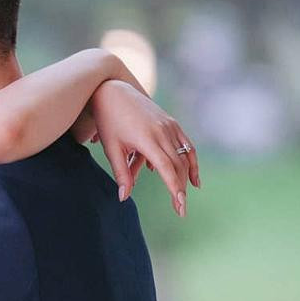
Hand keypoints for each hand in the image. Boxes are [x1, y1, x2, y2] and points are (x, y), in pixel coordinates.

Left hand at [89, 79, 200, 215]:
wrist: (113, 90)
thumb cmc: (109, 121)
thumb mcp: (112, 148)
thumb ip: (121, 173)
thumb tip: (124, 198)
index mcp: (148, 139)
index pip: (167, 169)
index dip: (174, 189)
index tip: (180, 206)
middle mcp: (163, 131)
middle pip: (178, 166)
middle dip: (180, 189)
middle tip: (180, 210)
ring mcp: (170, 125)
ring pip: (184, 156)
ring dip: (185, 176)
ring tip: (183, 195)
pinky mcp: (171, 122)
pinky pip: (185, 144)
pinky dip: (189, 161)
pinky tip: (190, 177)